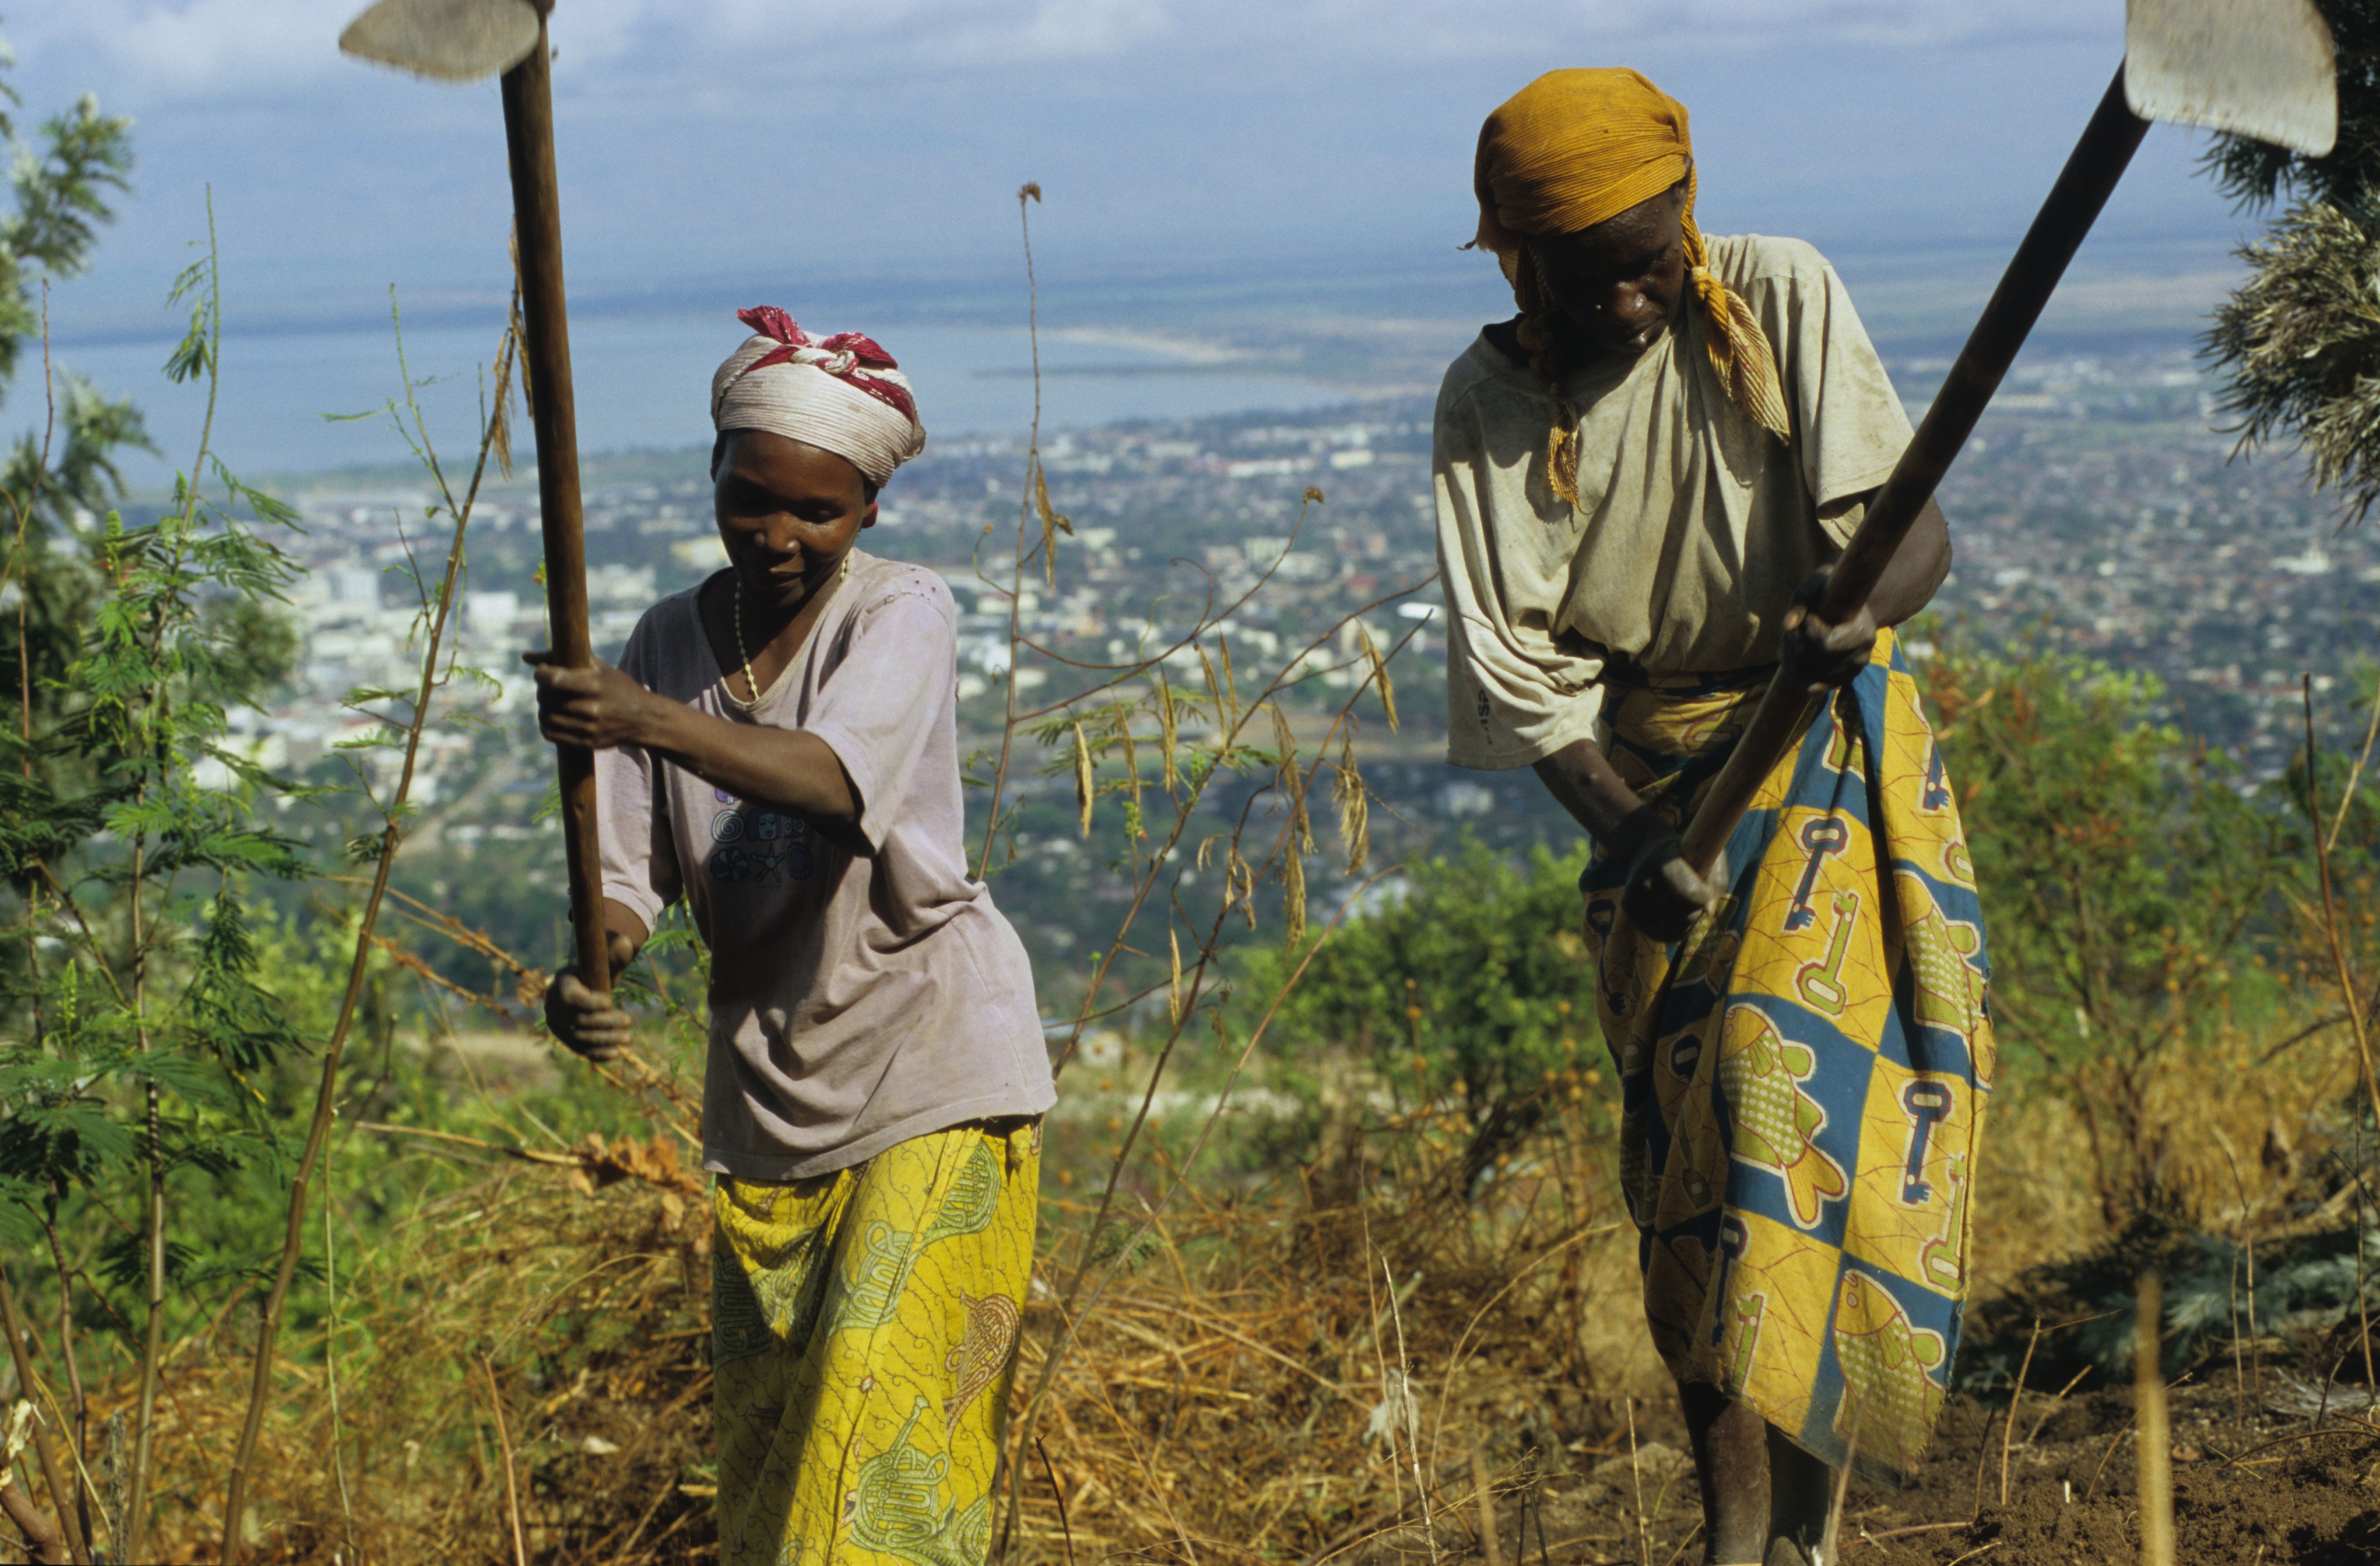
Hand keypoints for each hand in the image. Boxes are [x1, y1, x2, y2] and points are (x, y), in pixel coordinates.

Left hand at [524, 652, 655, 750]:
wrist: (644, 719)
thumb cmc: (619, 688)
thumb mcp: (600, 668)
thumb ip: (564, 659)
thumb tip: (525, 657)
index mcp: (595, 685)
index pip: (554, 679)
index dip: (541, 674)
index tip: (542, 673)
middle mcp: (591, 708)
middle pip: (547, 699)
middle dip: (541, 690)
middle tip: (546, 687)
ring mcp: (589, 728)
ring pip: (546, 717)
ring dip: (542, 708)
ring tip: (550, 702)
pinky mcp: (586, 742)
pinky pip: (552, 734)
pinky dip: (546, 725)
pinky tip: (553, 717)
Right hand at [543, 931, 637, 1060]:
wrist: (581, 989)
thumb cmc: (593, 973)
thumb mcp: (601, 961)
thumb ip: (613, 954)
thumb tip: (626, 943)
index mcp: (561, 985)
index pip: (572, 998)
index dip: (590, 1002)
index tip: (609, 1001)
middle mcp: (554, 1008)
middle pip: (580, 1020)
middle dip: (606, 1022)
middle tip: (629, 1020)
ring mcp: (558, 1027)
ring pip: (581, 1037)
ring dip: (606, 1039)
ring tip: (628, 1038)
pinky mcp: (566, 1040)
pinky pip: (580, 1049)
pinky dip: (597, 1053)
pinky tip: (615, 1054)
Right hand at [1611, 805, 1720, 943]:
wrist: (1647, 848)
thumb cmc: (1686, 854)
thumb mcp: (1707, 856)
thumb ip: (1716, 882)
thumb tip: (1709, 912)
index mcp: (1663, 861)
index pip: (1692, 894)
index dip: (1706, 895)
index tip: (1706, 886)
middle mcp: (1642, 879)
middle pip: (1683, 916)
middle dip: (1697, 911)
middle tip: (1696, 897)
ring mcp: (1632, 895)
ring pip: (1673, 930)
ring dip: (1687, 923)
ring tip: (1685, 905)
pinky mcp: (1628, 907)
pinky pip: (1660, 934)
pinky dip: (1674, 930)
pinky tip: (1674, 913)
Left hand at [1779, 568, 1877, 690]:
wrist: (1849, 606)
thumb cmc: (1832, 591)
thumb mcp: (1818, 583)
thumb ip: (1801, 600)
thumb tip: (1787, 625)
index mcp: (1863, 632)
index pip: (1824, 645)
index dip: (1807, 633)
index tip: (1809, 618)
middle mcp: (1862, 656)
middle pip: (1816, 662)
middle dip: (1795, 647)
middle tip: (1790, 633)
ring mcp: (1852, 671)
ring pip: (1811, 678)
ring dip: (1792, 662)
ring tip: (1788, 644)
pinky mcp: (1842, 679)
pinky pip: (1813, 686)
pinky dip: (1796, 674)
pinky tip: (1790, 659)